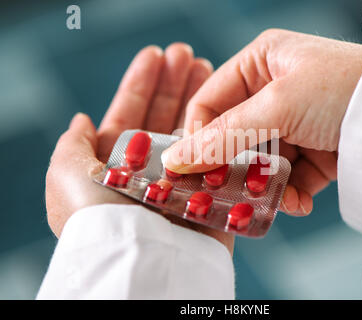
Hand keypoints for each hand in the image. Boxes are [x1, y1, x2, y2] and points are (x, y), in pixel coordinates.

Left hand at [46, 43, 233, 253]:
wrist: (142, 264)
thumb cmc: (100, 222)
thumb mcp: (65, 178)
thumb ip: (71, 147)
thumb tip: (82, 121)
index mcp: (114, 168)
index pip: (128, 115)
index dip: (141, 84)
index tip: (156, 55)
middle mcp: (148, 174)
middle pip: (163, 118)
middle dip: (174, 84)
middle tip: (187, 56)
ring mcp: (180, 183)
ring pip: (191, 132)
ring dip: (199, 99)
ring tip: (207, 67)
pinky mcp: (207, 194)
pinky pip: (218, 158)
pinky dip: (223, 132)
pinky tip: (229, 106)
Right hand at [162, 29, 361, 215]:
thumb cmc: (342, 89)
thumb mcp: (277, 105)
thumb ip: (224, 134)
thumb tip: (176, 158)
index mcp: (260, 63)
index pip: (210, 100)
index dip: (197, 134)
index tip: (190, 168)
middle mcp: (275, 91)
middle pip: (233, 134)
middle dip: (230, 165)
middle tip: (221, 191)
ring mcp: (295, 123)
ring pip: (259, 161)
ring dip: (261, 184)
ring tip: (266, 200)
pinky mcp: (315, 152)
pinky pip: (289, 177)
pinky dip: (289, 194)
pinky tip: (296, 203)